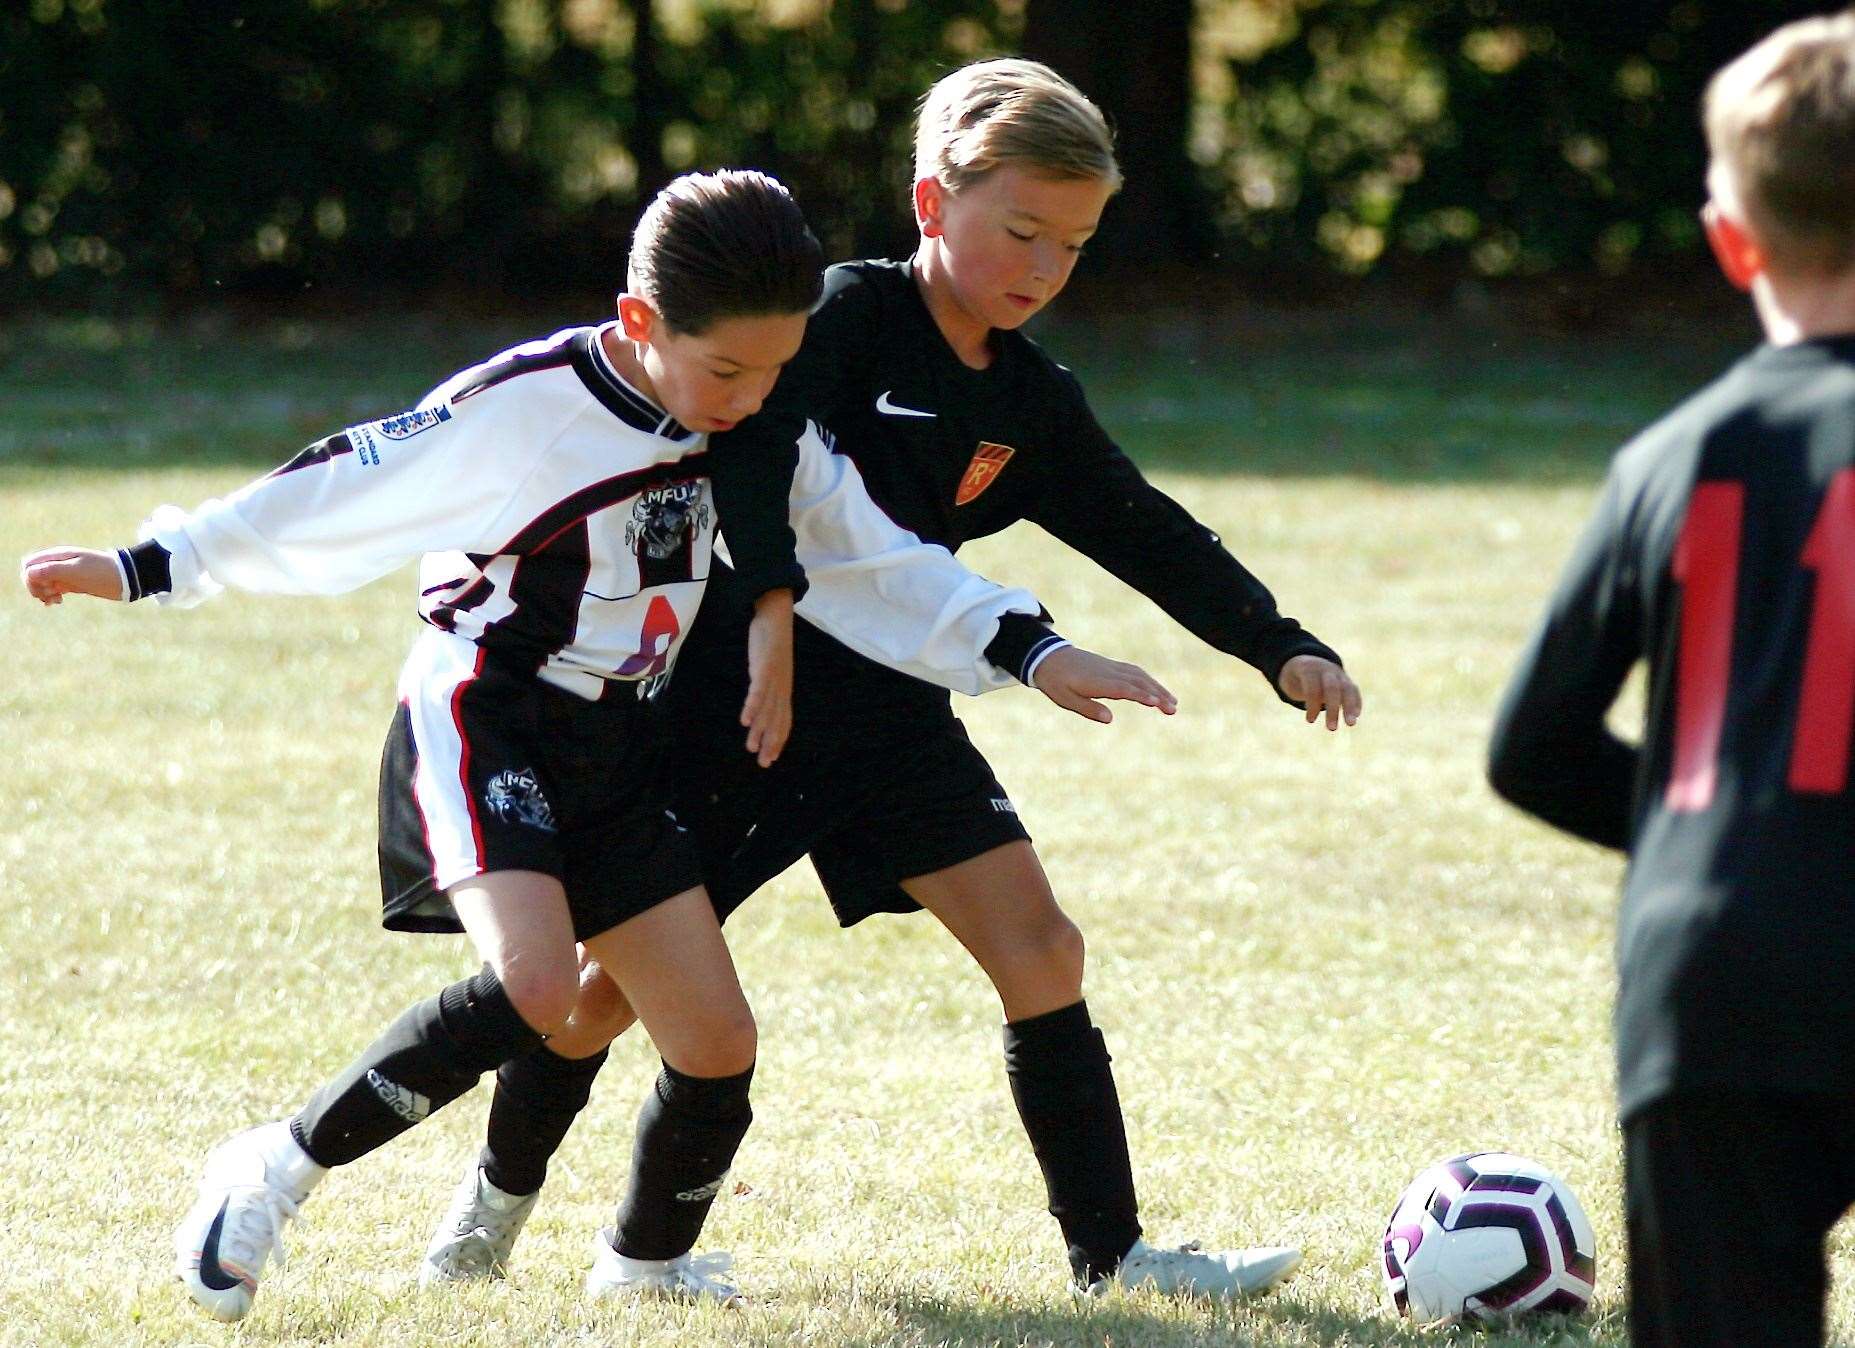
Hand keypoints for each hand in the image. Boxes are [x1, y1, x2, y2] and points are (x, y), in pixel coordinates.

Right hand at [20, 547, 124, 604]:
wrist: (126, 578)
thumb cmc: (101, 572)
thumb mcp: (75, 571)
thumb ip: (52, 570)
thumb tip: (28, 573)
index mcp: (57, 556)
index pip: (29, 565)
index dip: (30, 578)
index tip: (44, 588)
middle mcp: (58, 563)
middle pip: (32, 574)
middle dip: (35, 587)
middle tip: (49, 596)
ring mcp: (65, 574)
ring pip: (42, 583)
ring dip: (43, 593)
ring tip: (56, 600)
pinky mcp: (72, 583)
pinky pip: (53, 589)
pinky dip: (51, 596)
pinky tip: (58, 602)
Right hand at [741, 587, 793, 766]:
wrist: (776, 617)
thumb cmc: (771, 644)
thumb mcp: (769, 669)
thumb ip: (765, 687)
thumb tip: (757, 704)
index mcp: (783, 690)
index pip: (783, 720)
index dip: (778, 740)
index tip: (771, 759)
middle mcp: (782, 688)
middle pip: (777, 720)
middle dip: (770, 742)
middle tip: (763, 763)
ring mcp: (775, 678)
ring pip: (768, 710)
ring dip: (759, 729)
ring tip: (751, 747)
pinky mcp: (766, 667)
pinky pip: (759, 691)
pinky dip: (753, 706)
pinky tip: (745, 720)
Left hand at [1031, 646, 1177, 723]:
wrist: (1048, 657)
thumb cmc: (1056, 682)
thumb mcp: (1066, 699)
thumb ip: (1088, 709)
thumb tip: (1110, 719)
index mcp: (1097, 682)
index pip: (1124, 689)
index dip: (1141, 695)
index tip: (1157, 703)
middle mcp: (1108, 672)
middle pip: (1138, 682)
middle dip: (1158, 695)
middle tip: (1174, 710)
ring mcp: (1111, 667)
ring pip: (1140, 676)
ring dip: (1157, 688)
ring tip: (1172, 702)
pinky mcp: (1111, 665)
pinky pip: (1134, 671)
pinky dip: (1148, 680)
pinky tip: (1156, 688)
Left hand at [1278, 654, 1361, 730]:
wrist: (1308, 662)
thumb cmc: (1297, 679)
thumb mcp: (1289, 682)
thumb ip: (1295, 693)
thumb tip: (1308, 716)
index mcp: (1309, 669)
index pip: (1313, 686)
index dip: (1312, 704)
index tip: (1310, 721)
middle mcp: (1326, 670)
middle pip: (1332, 688)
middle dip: (1333, 709)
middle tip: (1331, 729)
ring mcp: (1338, 674)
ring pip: (1347, 689)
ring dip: (1349, 707)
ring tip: (1351, 724)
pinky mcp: (1347, 681)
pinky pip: (1354, 690)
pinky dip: (1356, 702)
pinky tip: (1356, 716)